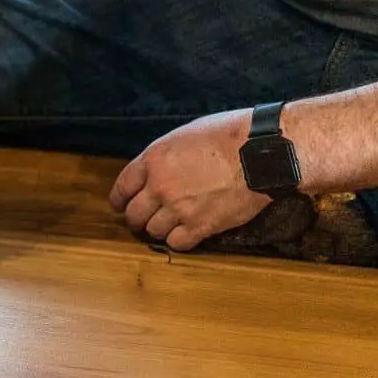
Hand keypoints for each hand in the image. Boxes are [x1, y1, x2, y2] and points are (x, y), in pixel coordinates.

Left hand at [108, 110, 270, 250]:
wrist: (259, 152)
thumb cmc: (227, 135)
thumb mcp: (183, 135)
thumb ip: (163, 157)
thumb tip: (155, 170)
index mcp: (154, 159)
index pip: (122, 187)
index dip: (118, 200)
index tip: (119, 206)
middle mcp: (160, 186)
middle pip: (134, 214)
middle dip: (135, 218)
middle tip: (142, 220)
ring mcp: (179, 208)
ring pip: (153, 231)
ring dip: (157, 229)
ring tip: (167, 226)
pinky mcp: (201, 226)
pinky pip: (177, 243)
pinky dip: (177, 240)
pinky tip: (184, 234)